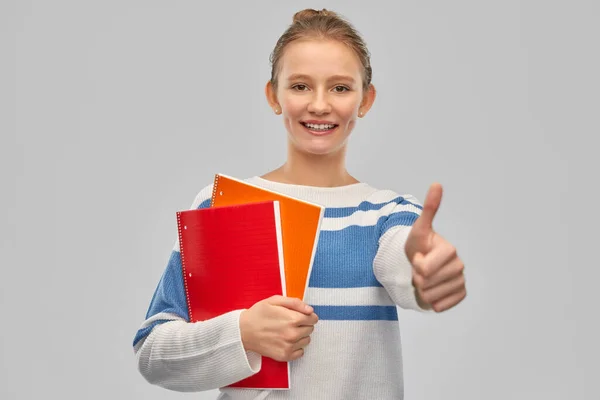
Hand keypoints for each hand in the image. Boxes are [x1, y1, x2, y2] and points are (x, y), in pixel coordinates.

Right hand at [239, 295, 317, 361]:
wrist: (243, 331)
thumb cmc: (258, 314)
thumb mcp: (275, 300)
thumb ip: (295, 303)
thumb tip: (310, 309)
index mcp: (293, 319)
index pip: (313, 319)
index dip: (308, 315)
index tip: (301, 315)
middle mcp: (293, 334)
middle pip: (310, 329)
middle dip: (304, 324)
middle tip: (291, 322)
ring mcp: (289, 346)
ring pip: (306, 340)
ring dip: (301, 336)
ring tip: (287, 331)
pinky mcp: (284, 356)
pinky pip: (300, 352)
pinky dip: (296, 347)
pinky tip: (286, 341)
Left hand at [405, 183, 466, 311]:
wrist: (421, 264)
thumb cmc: (419, 246)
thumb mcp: (419, 229)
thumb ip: (429, 209)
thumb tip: (437, 184)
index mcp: (450, 250)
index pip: (424, 268)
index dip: (416, 265)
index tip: (419, 256)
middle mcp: (460, 266)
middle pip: (426, 283)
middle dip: (417, 277)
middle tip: (420, 268)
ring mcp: (461, 281)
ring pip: (431, 296)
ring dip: (422, 290)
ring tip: (425, 278)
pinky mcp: (460, 295)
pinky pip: (440, 306)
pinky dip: (431, 302)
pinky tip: (433, 289)